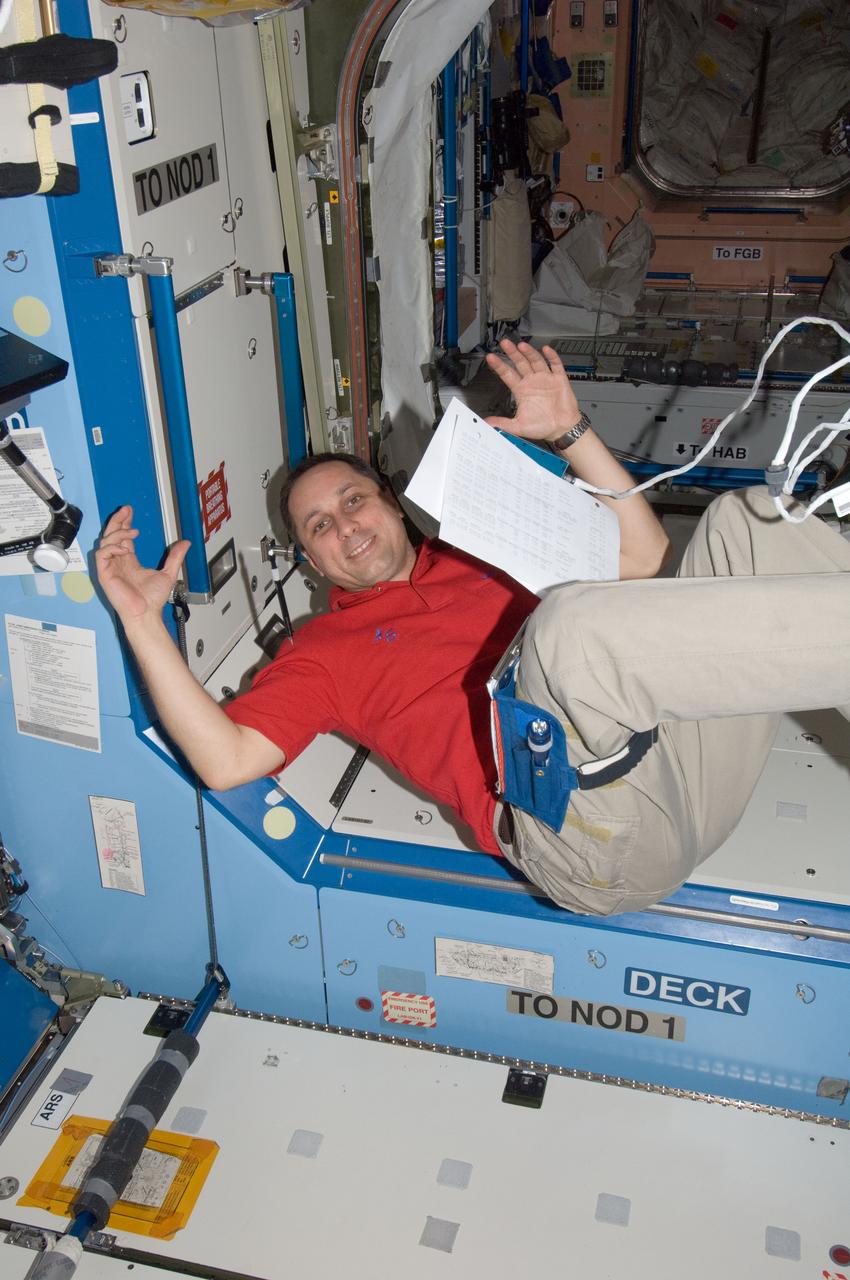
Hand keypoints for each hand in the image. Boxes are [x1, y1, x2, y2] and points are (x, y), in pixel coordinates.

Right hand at [95, 505, 188, 625]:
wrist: (146, 614)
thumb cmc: (152, 600)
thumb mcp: (168, 573)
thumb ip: (175, 557)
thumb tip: (185, 543)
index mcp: (129, 561)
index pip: (123, 537)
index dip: (125, 523)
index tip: (130, 512)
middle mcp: (118, 562)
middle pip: (112, 535)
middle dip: (117, 520)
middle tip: (125, 510)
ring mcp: (110, 567)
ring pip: (105, 541)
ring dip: (118, 533)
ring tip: (133, 532)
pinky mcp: (105, 573)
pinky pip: (102, 554)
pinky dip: (112, 547)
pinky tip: (125, 548)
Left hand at [485, 339, 581, 442]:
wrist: (562, 429)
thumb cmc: (542, 427)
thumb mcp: (519, 426)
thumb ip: (503, 423)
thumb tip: (487, 423)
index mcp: (521, 390)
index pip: (507, 374)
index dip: (499, 366)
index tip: (490, 357)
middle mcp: (532, 381)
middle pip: (520, 363)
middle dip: (512, 353)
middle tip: (505, 343)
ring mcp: (545, 379)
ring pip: (536, 361)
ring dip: (529, 353)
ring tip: (521, 346)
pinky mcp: (559, 379)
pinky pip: (556, 365)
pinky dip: (552, 357)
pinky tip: (546, 350)